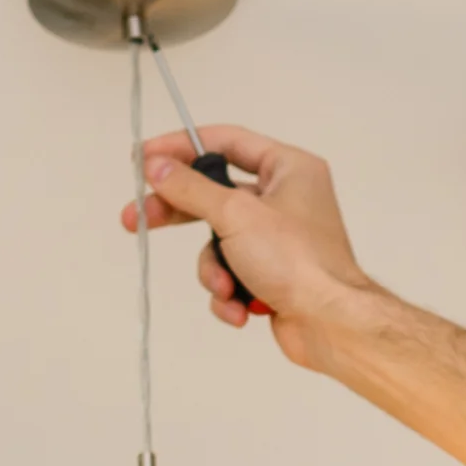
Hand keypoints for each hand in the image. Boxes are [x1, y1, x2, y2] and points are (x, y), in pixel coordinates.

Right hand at [124, 126, 378, 372]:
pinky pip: (230, 273)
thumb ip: (192, 189)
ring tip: (225, 287)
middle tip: (136, 219)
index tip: (144, 158)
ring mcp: (276, 237)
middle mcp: (284, 197)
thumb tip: (156, 166)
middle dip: (177, 215)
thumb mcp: (236, 215)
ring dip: (213, 270)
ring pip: (217, 243)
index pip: (226, 142)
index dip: (181, 147)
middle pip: (213, 195)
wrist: (328, 322)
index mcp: (288, 168)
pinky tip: (240, 306)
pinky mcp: (269, 272)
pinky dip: (228, 292)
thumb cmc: (297, 260)